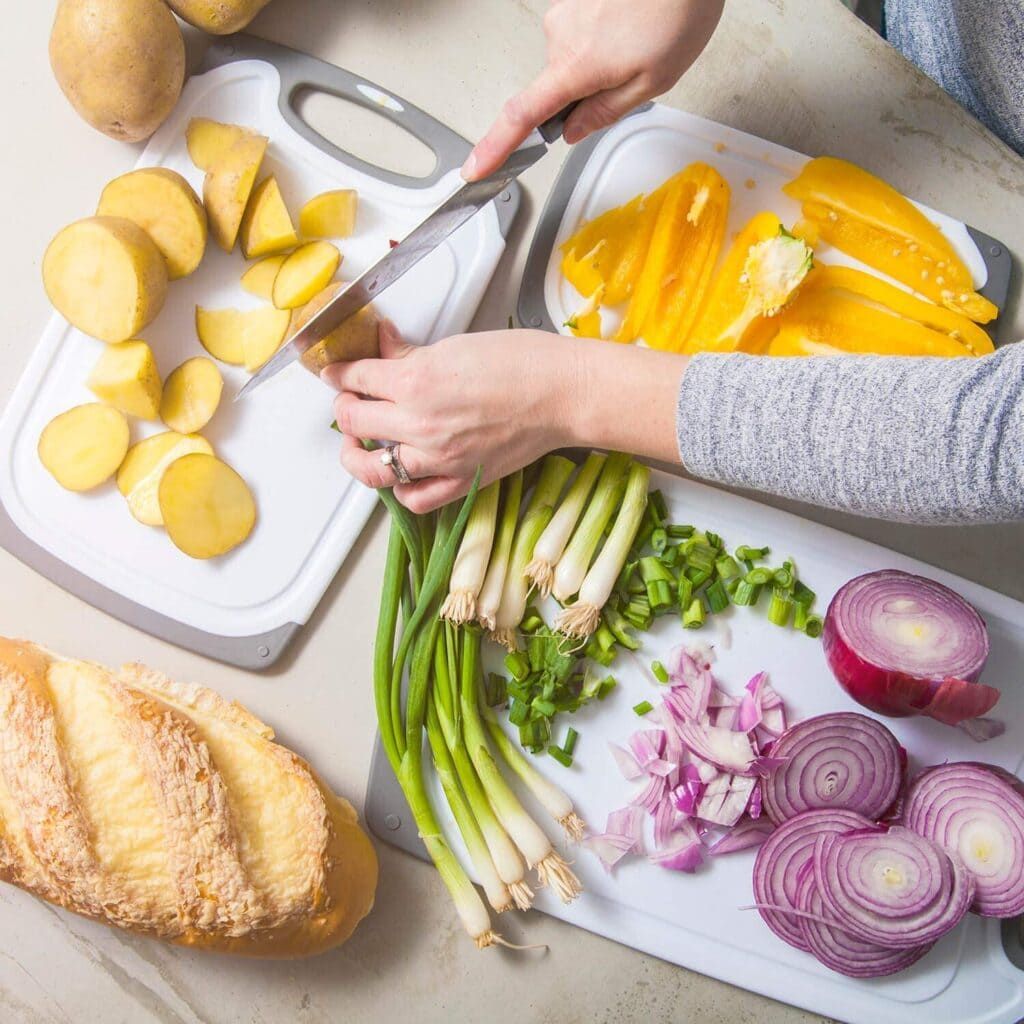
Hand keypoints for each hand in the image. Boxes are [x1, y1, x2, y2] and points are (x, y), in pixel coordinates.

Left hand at [321, 321, 686, 512]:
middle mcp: (419, 425)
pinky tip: (400, 472)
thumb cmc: (522, 362)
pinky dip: (399, 489)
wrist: (565, 394)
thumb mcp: (455, 346)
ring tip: (359, 443)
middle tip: (350, 400)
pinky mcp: (460, 481)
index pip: (356, 379)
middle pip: (353, 421)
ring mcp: (438, 459)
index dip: (340, 372)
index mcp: (415, 383)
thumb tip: (384, 347)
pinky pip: (414, 499)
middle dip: (344, 407)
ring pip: (372, 468)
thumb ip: (411, 355)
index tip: (337, 372)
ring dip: (356, 454)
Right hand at [463, 0, 724, 179]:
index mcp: (575, 67)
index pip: (523, 116)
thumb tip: (572, 131)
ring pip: (573, 58)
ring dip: (602, 60)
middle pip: (559, 86)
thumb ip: (605, 111)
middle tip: (633, 73)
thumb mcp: (652, 82)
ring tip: (641, 40)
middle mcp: (559, 37)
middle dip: (589, 92)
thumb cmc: (676, 11)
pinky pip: (582, 32)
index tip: (475, 168)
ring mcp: (564, 12)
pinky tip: (634, 24)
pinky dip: (605, 36)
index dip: (496, 146)